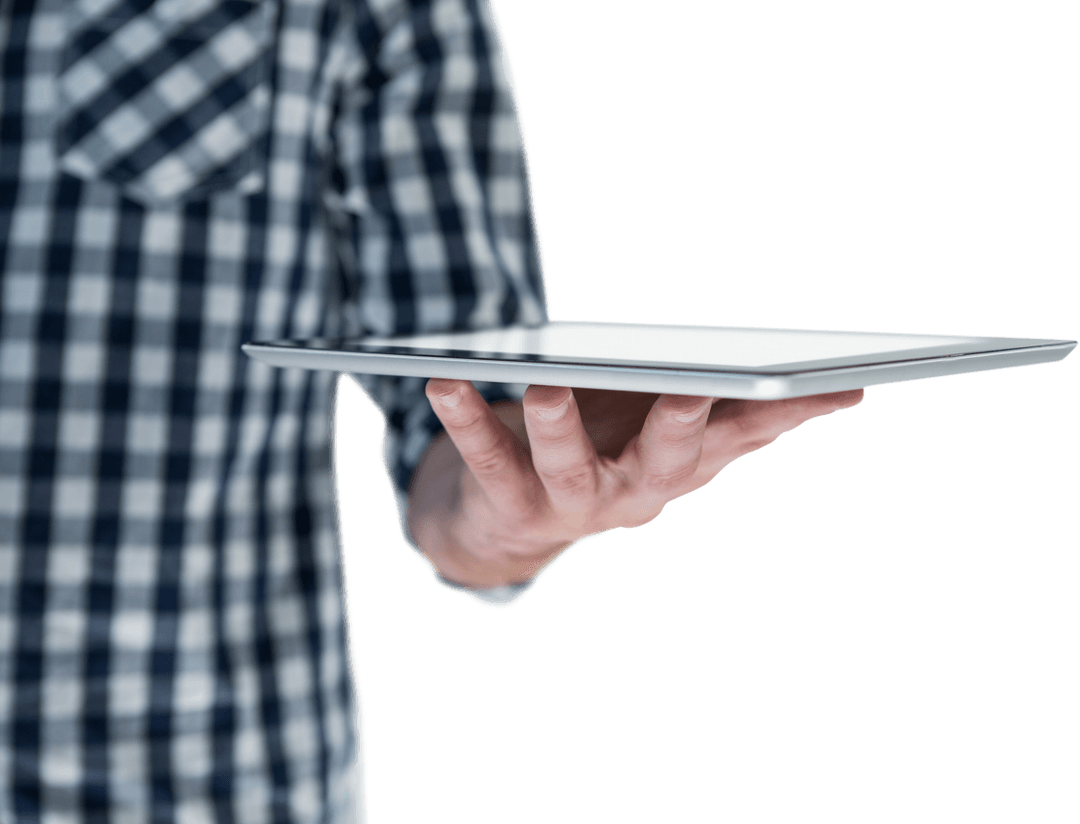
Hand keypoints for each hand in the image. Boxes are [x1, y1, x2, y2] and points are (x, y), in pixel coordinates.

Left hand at [406, 380, 863, 588]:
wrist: (513, 524)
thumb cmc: (608, 450)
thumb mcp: (677, 430)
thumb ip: (742, 412)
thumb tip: (846, 392)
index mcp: (682, 465)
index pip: (744, 436)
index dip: (785, 413)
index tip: (826, 381)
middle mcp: (636, 492)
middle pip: (667, 463)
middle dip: (682, 429)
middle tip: (692, 389)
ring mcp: (572, 503)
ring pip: (570, 468)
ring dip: (560, 427)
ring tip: (546, 385)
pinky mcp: (511, 503)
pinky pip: (486, 459)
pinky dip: (466, 421)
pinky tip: (445, 382)